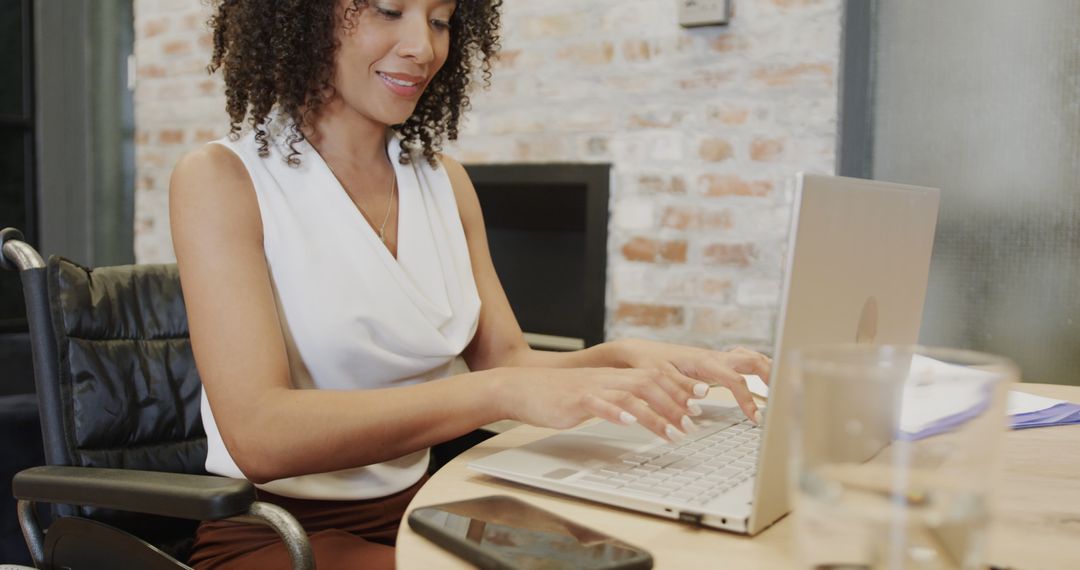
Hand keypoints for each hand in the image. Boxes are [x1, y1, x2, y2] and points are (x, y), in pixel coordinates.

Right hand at [492, 367, 702, 441]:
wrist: (522, 388)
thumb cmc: (558, 395)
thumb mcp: (594, 394)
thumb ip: (618, 398)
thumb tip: (642, 411)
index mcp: (614, 375)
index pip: (654, 376)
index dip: (678, 388)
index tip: (698, 403)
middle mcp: (607, 377)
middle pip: (650, 383)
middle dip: (675, 404)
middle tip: (692, 424)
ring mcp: (592, 387)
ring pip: (631, 394)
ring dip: (655, 415)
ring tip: (672, 433)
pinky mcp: (575, 399)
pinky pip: (599, 403)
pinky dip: (616, 412)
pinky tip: (629, 422)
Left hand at [611, 339, 771, 422]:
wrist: (639, 352)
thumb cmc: (648, 362)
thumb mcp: (660, 376)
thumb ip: (681, 387)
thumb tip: (703, 396)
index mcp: (703, 361)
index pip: (734, 378)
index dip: (748, 398)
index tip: (757, 417)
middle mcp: (714, 357)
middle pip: (752, 360)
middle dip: (771, 376)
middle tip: (783, 397)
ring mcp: (716, 359)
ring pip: (750, 358)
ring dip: (767, 371)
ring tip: (781, 391)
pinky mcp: (715, 364)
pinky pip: (742, 364)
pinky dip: (756, 371)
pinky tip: (764, 383)